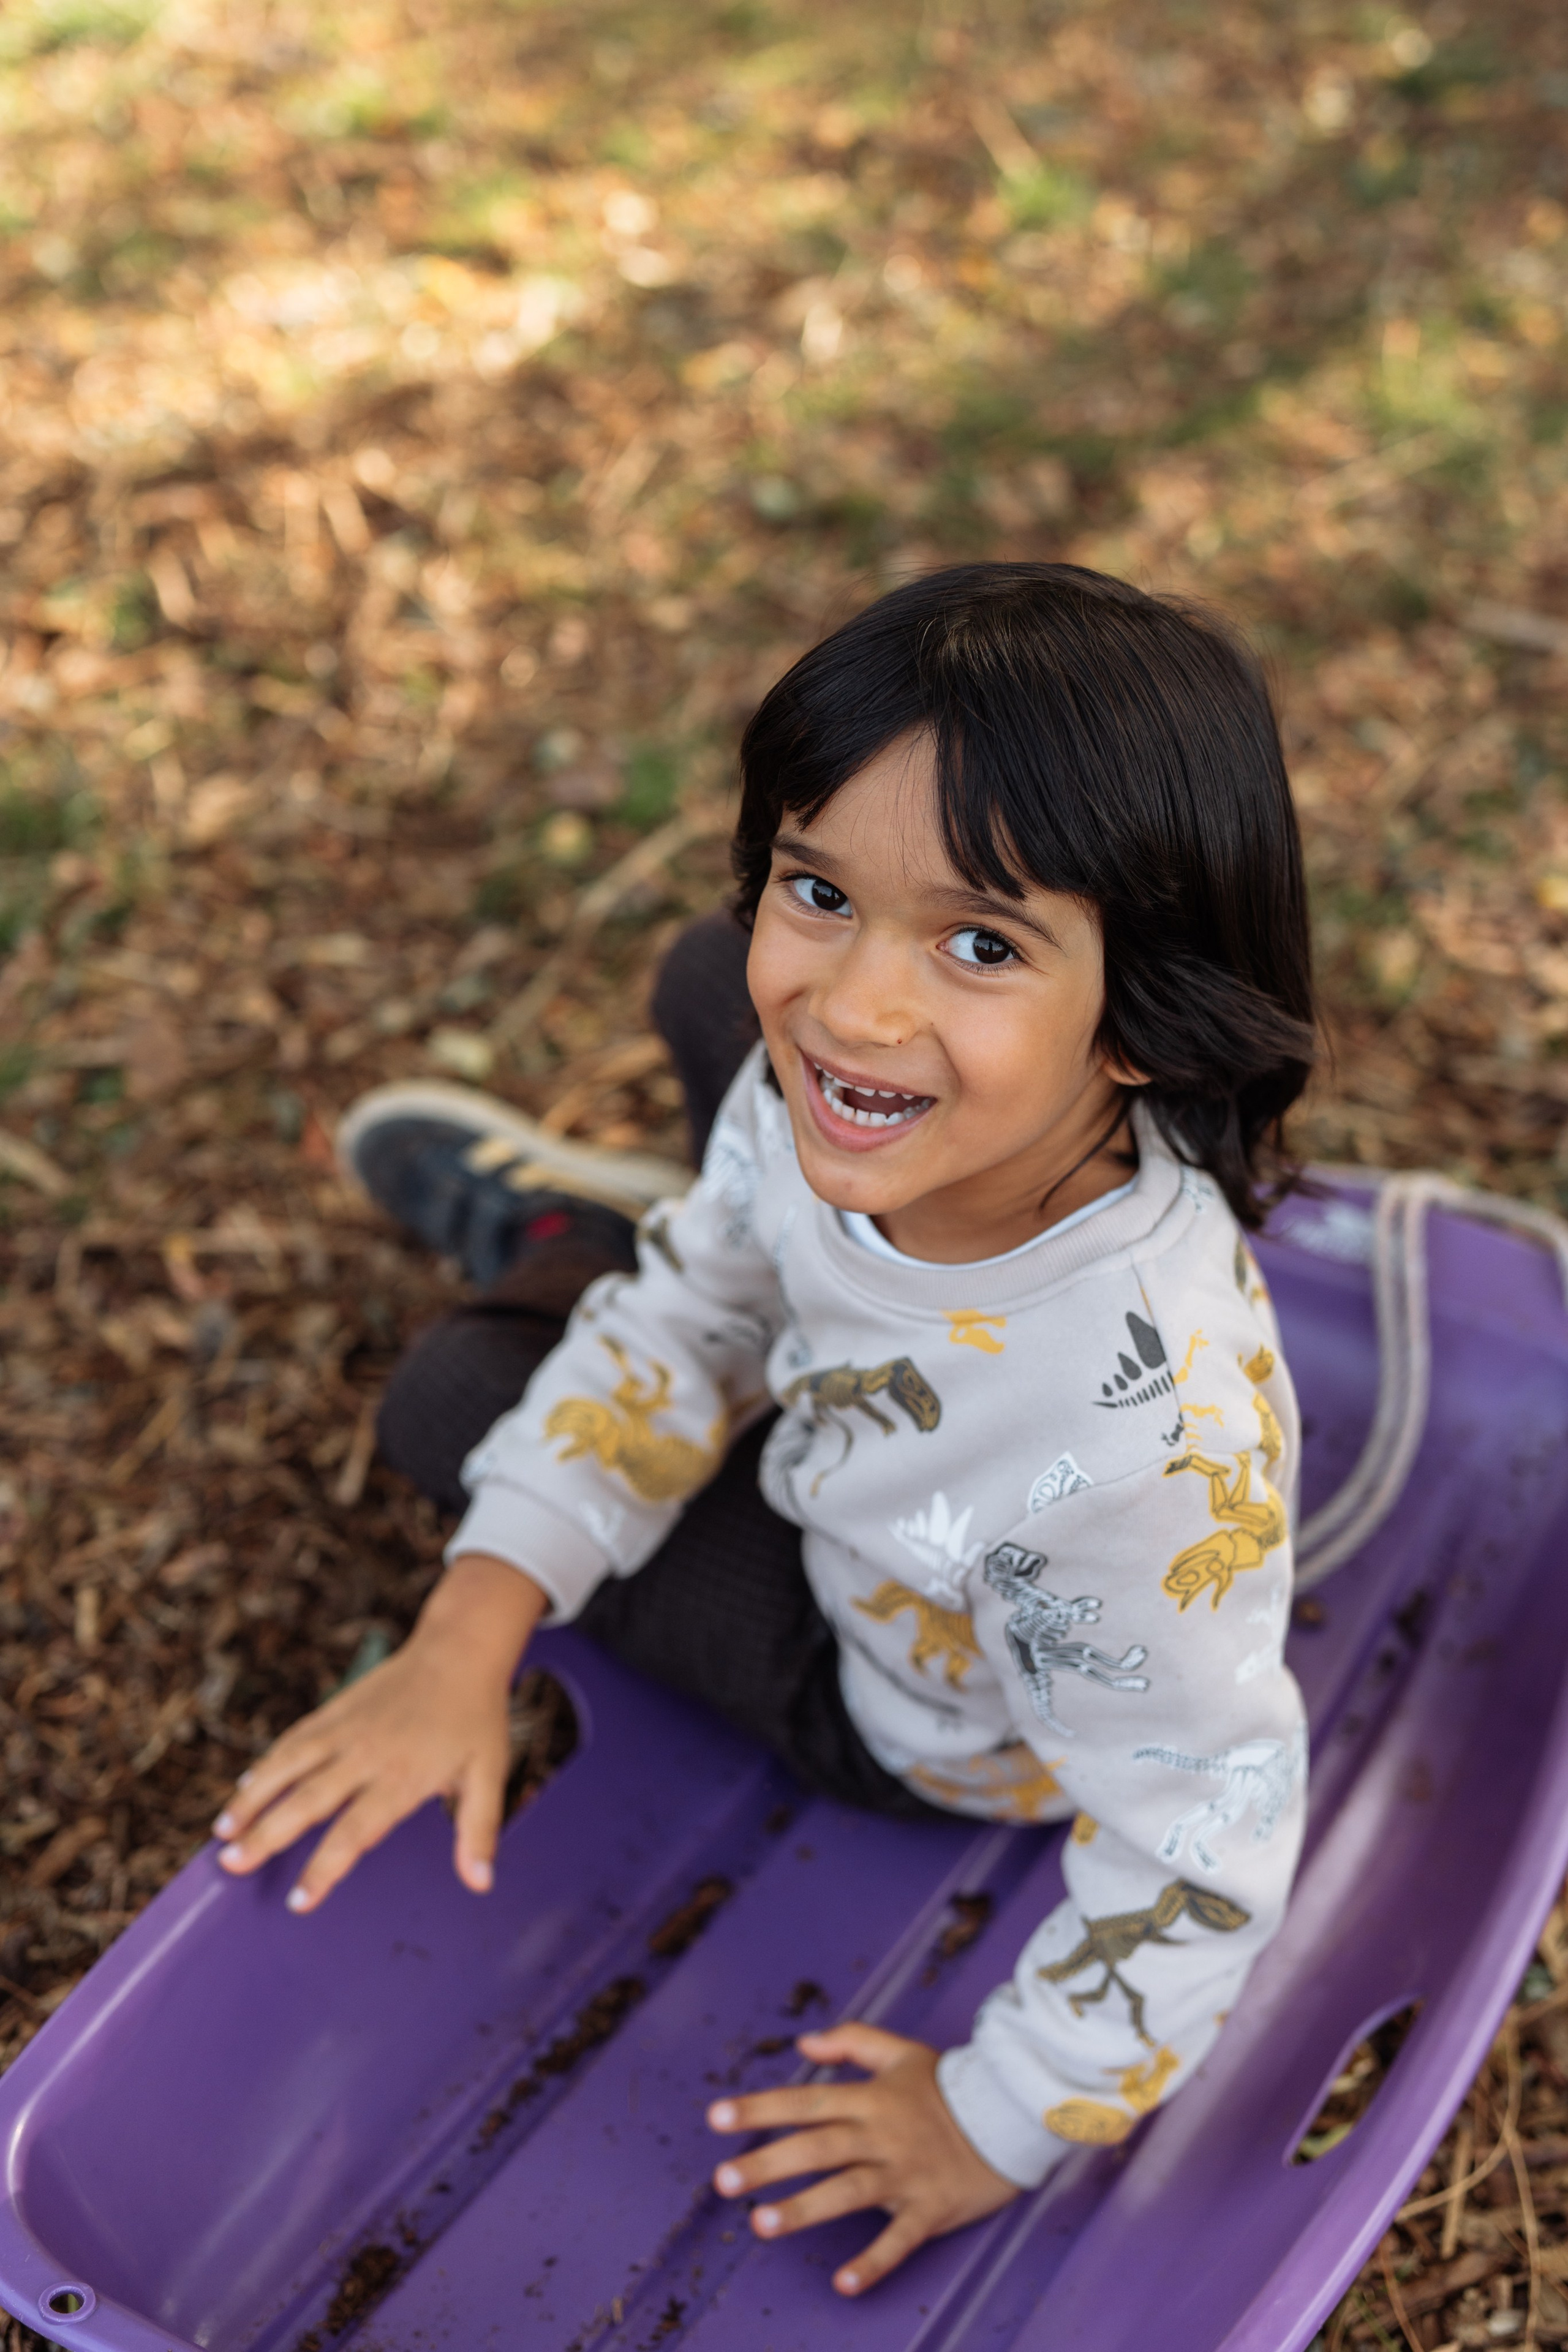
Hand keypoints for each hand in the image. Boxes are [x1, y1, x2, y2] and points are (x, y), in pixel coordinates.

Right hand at [212, 1553, 546, 1912]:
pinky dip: (267, 1763)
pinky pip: (294, 1738)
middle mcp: (366, 1754)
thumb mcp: (490, 1774)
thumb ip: (479, 1830)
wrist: (460, 1649)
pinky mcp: (336, 1708)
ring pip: (288, 1765)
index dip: (324, 1868)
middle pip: (308, 1801)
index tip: (299, 1900)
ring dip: (253, 1797)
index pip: (355, 1832)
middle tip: (232, 1865)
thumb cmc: (476, 1718)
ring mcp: (346, 1728)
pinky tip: (246, 1787)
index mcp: (402, 1777)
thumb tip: (480, 1883)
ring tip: (222, 1831)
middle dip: (267, 1835)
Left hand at [707, 2022, 1017, 2294]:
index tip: (716, 2117)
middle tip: (724, 2181)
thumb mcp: (901, 2051)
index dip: (761, 2108)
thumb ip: (852, 2042)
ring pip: (848, 2192)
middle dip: (769, 2163)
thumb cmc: (949, 2085)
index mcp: (871, 2099)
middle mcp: (882, 2136)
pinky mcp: (930, 2209)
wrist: (1012, 2113)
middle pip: (818, 2148)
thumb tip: (804, 2043)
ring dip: (804, 2210)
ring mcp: (905, 2175)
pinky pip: (899, 2240)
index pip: (806, 2102)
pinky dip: (873, 2262)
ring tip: (761, 2225)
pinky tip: (843, 2284)